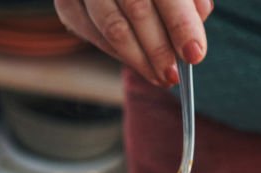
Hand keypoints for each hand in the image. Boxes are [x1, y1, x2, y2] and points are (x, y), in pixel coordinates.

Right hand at [55, 0, 212, 86]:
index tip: (195, 55)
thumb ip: (189, 1)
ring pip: (113, 28)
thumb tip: (191, 40)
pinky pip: (93, 35)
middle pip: (137, 9)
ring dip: (139, 60)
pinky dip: (119, 54)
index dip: (181, 24)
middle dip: (159, 49)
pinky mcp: (66, 4)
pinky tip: (138, 63)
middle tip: (173, 75)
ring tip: (160, 78)